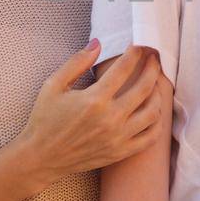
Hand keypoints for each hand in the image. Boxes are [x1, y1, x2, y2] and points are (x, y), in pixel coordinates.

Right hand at [19, 42, 165, 181]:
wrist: (41, 158)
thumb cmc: (44, 119)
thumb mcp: (53, 85)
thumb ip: (77, 62)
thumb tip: (98, 43)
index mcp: (94, 100)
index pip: (124, 69)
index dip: (135, 53)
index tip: (139, 45)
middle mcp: (110, 119)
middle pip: (145, 88)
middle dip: (153, 69)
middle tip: (154, 60)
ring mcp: (118, 138)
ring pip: (153, 112)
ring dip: (158, 94)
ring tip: (154, 85)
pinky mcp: (120, 153)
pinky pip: (150, 137)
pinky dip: (157, 122)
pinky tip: (153, 112)